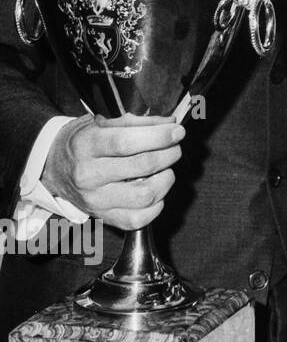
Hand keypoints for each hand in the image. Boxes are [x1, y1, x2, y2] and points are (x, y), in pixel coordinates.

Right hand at [42, 113, 183, 230]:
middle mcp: (88, 175)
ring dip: (166, 179)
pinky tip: (156, 191)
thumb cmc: (84, 143)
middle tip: (174, 148)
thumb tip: (171, 124)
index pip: (127, 142)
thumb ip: (139, 123)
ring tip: (165, 170)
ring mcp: (95, 199)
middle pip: (142, 166)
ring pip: (145, 195)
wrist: (53, 168)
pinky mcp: (103, 217)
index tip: (177, 132)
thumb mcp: (103, 124)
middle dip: (169, 154)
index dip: (159, 136)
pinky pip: (138, 219)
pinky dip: (156, 206)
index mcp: (87, 146)